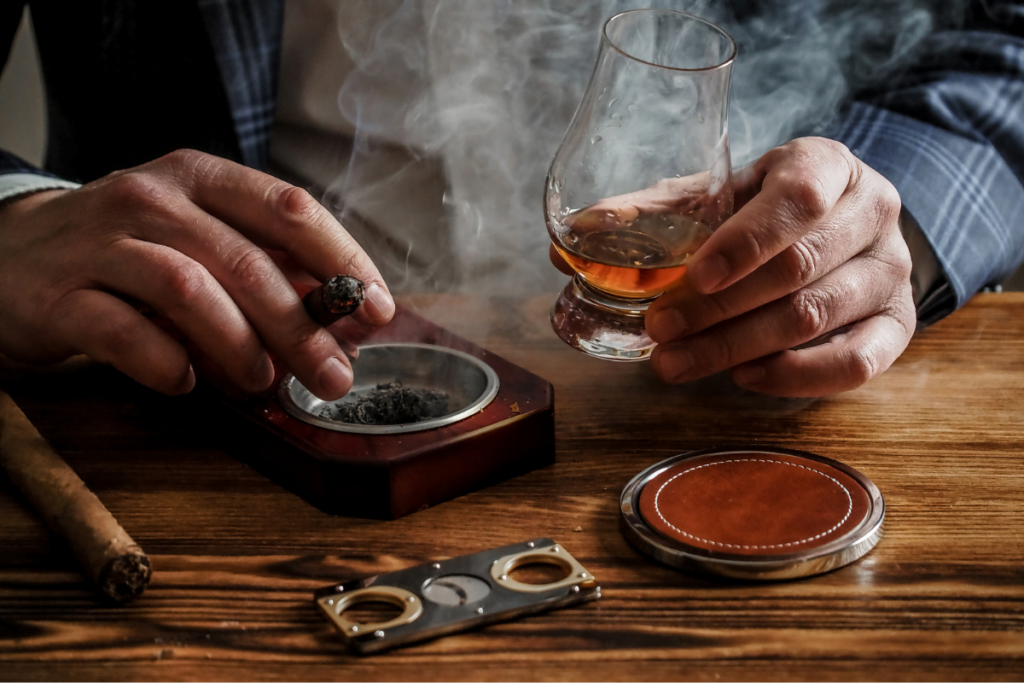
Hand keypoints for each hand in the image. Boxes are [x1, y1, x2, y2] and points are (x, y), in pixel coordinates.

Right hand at [0, 150, 394, 399]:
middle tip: (334, 376)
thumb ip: (266, 268)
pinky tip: (186, 383)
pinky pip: (123, 332)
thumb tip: (345, 318)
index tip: (378, 309)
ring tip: (262, 382)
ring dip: (239, 345)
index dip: (343, 260)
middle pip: (246, 260)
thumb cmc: (129, 252)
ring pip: (189, 289)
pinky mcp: (60, 295)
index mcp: (201, 179)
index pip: (289, 208)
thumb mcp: (200, 240)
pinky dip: (166, 365)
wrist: (11, 254)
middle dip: (302, 326)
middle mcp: (152, 199)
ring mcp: (101, 242)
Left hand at [644, 137, 914, 395]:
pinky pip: (855, 362)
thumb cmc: (771, 208)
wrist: (846, 227)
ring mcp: (891, 272)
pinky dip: (795, 376)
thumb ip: (661, 210)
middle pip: (796, 268)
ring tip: (675, 362)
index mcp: (828, 166)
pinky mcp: (898, 326)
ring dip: (737, 346)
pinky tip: (743, 377)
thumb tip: (578, 231)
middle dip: (718, 307)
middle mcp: (872, 214)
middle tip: (659, 329)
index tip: (694, 276)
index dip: (744, 242)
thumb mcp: (726, 192)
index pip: (797, 199)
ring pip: (815, 317)